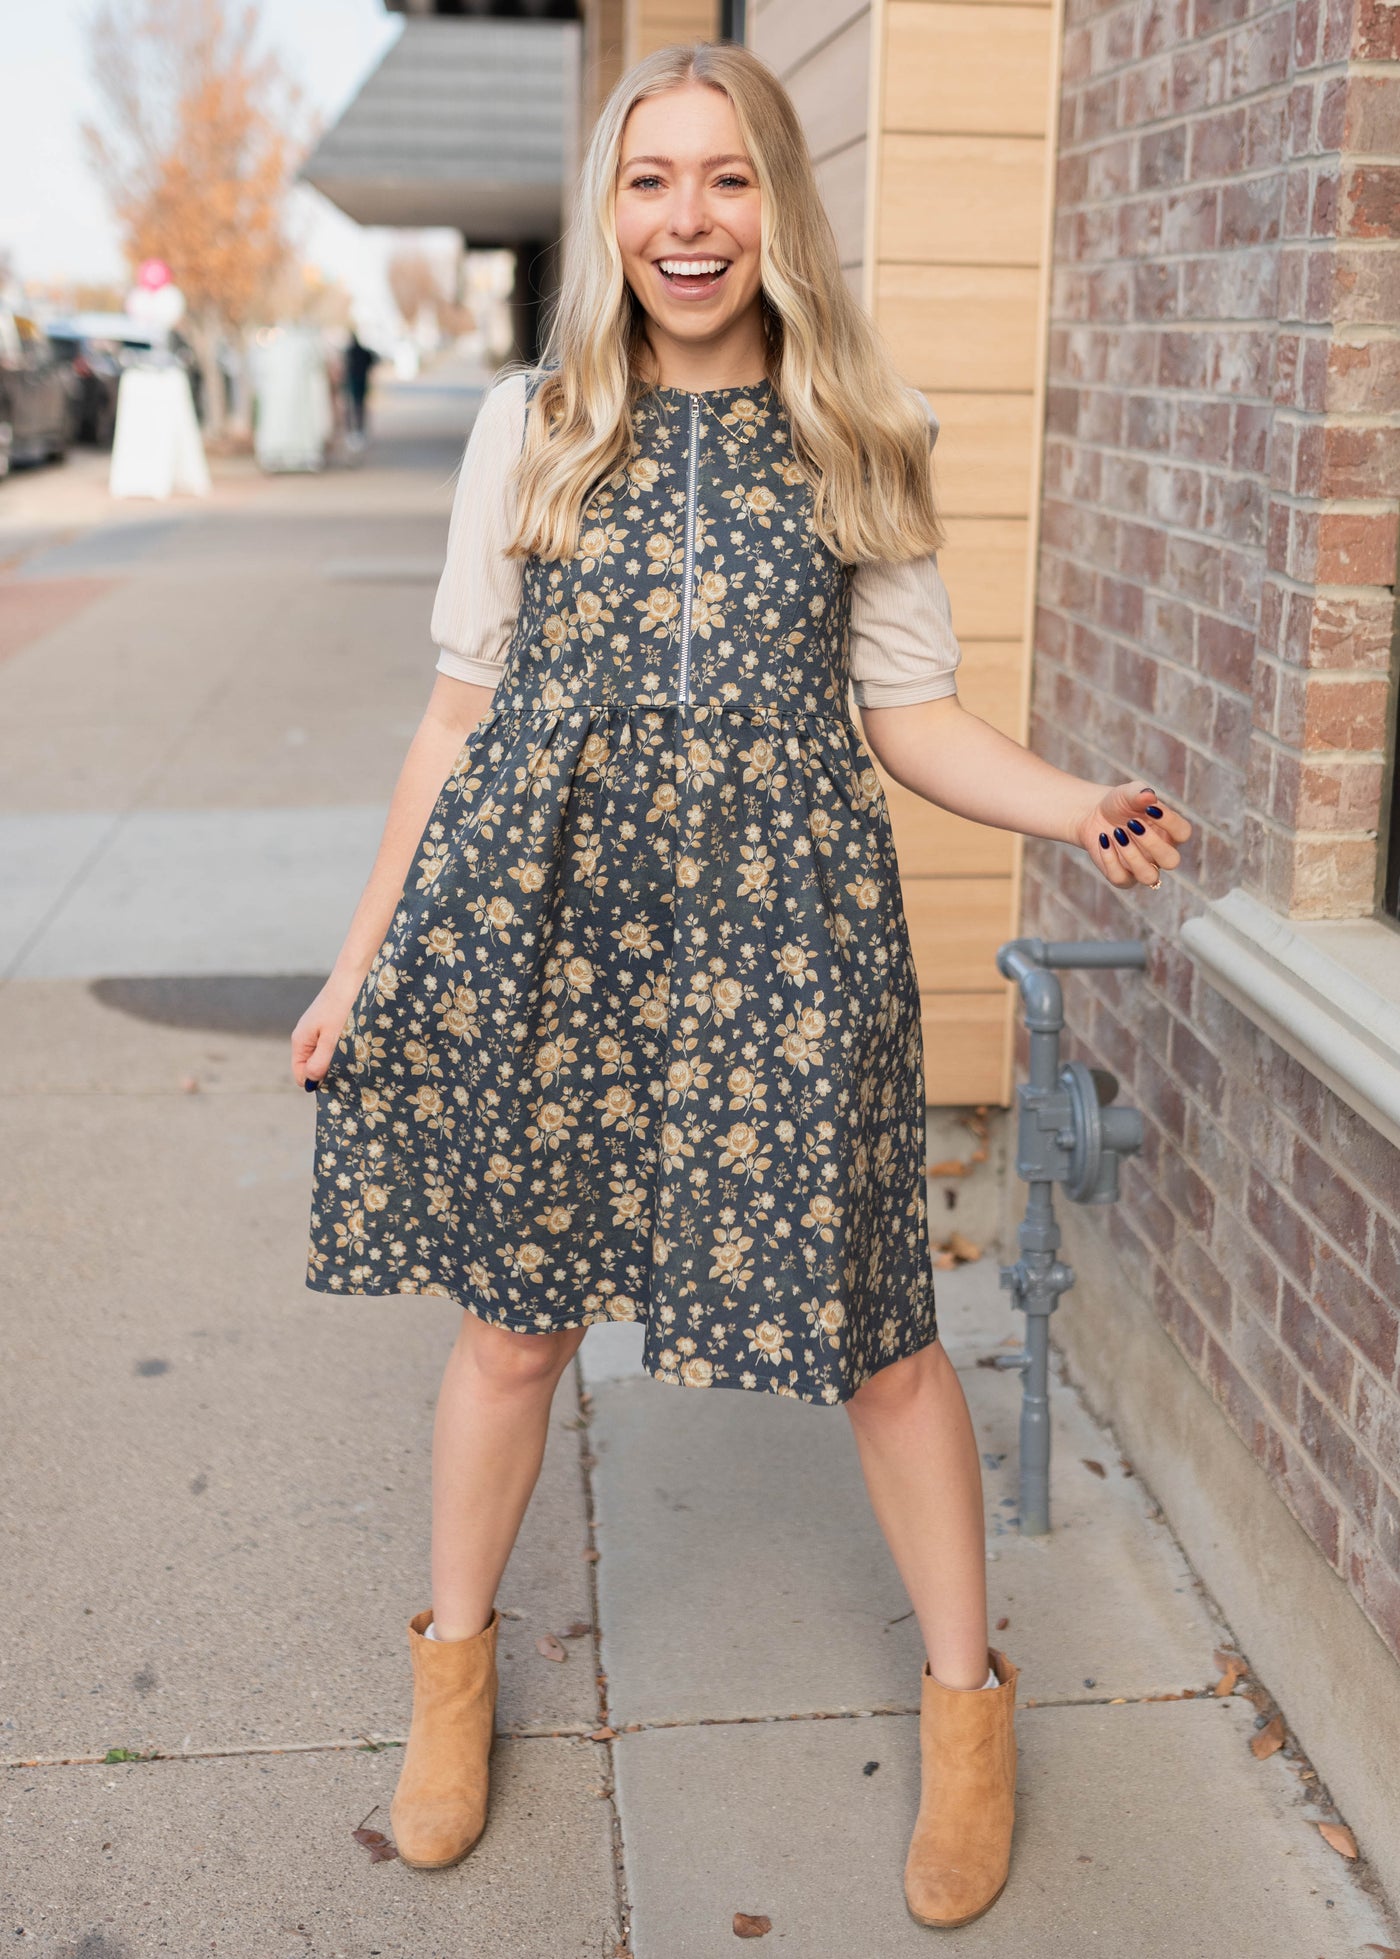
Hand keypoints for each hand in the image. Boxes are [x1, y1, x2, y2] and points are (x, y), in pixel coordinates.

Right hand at [290, 970, 365, 1091]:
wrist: (355, 975)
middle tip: (348, 1067)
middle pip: (312, 1066)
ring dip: (338, 1058)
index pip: (301, 1074)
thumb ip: (320, 1062)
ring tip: (354, 1052)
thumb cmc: (343, 1006)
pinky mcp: (330, 1022)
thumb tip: (310, 1081)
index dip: (316, 1082)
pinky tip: (356, 1042)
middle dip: (328, 1071)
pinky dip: (342, 1047)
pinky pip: (332, 1043)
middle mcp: (306, 1035)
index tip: (337, 1080)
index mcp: (300, 1041)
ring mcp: (318, 1028)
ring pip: (324, 1055)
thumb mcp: (333, 1039)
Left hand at [1073, 782, 1191, 890]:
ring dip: (1132, 855)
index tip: (1149, 808)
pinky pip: (1121, 879)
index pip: (1183, 833)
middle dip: (1152, 843)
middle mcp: (1160, 854)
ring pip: (1148, 876)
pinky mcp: (1122, 877)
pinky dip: (1110, 859)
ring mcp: (1142, 868)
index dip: (1170, 821)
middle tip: (1132, 824)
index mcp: (1169, 832)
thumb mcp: (1128, 793)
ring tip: (1117, 832)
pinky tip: (1103, 839)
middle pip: (1171, 861)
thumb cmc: (1120, 804)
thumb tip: (1149, 797)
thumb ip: (1140, 794)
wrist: (1092, 815)